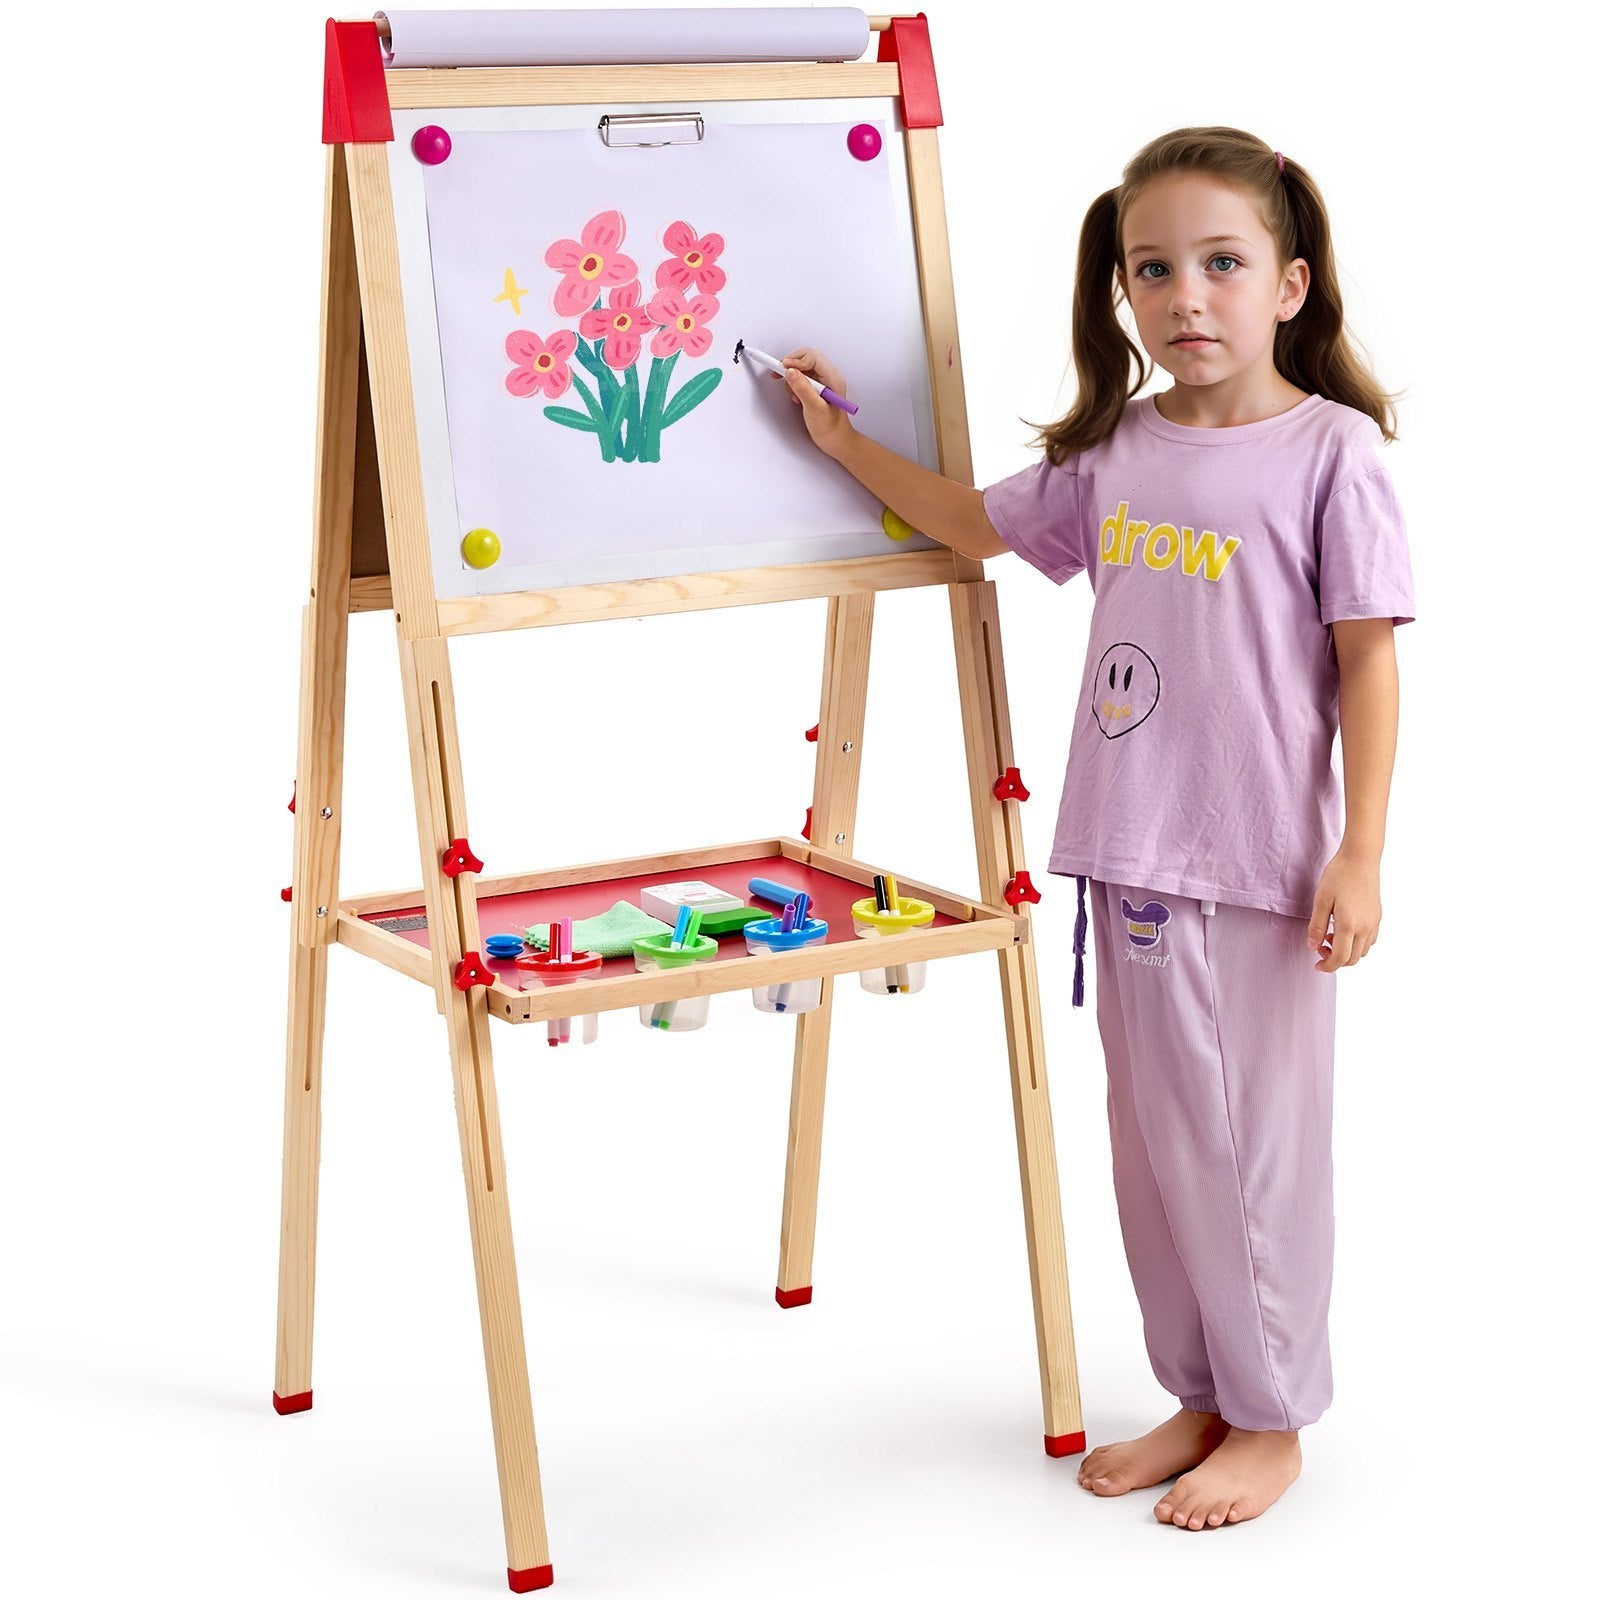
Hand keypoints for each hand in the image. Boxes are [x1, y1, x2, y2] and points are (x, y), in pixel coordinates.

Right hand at [778, 347, 854, 457]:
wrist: (835, 441)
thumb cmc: (830, 428)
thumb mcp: (815, 408)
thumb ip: (803, 389)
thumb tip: (791, 372)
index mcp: (833, 378)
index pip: (813, 357)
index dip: (796, 361)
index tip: (782, 368)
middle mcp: (828, 377)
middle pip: (806, 358)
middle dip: (791, 365)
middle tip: (779, 374)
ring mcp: (822, 382)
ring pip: (802, 367)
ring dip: (792, 377)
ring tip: (793, 394)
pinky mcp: (815, 388)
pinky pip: (801, 377)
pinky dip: (794, 384)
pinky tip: (795, 396)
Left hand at [1305, 850, 1380, 971]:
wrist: (1360, 859)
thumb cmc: (1338, 876)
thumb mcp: (1321, 900)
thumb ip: (1316, 926)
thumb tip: (1312, 947)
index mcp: (1350, 925)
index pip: (1340, 958)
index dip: (1327, 966)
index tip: (1317, 965)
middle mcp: (1366, 927)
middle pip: (1352, 959)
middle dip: (1335, 960)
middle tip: (1320, 948)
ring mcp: (1374, 922)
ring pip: (1362, 952)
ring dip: (1346, 952)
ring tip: (1329, 936)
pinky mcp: (1377, 917)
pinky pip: (1369, 940)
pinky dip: (1357, 944)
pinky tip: (1344, 930)